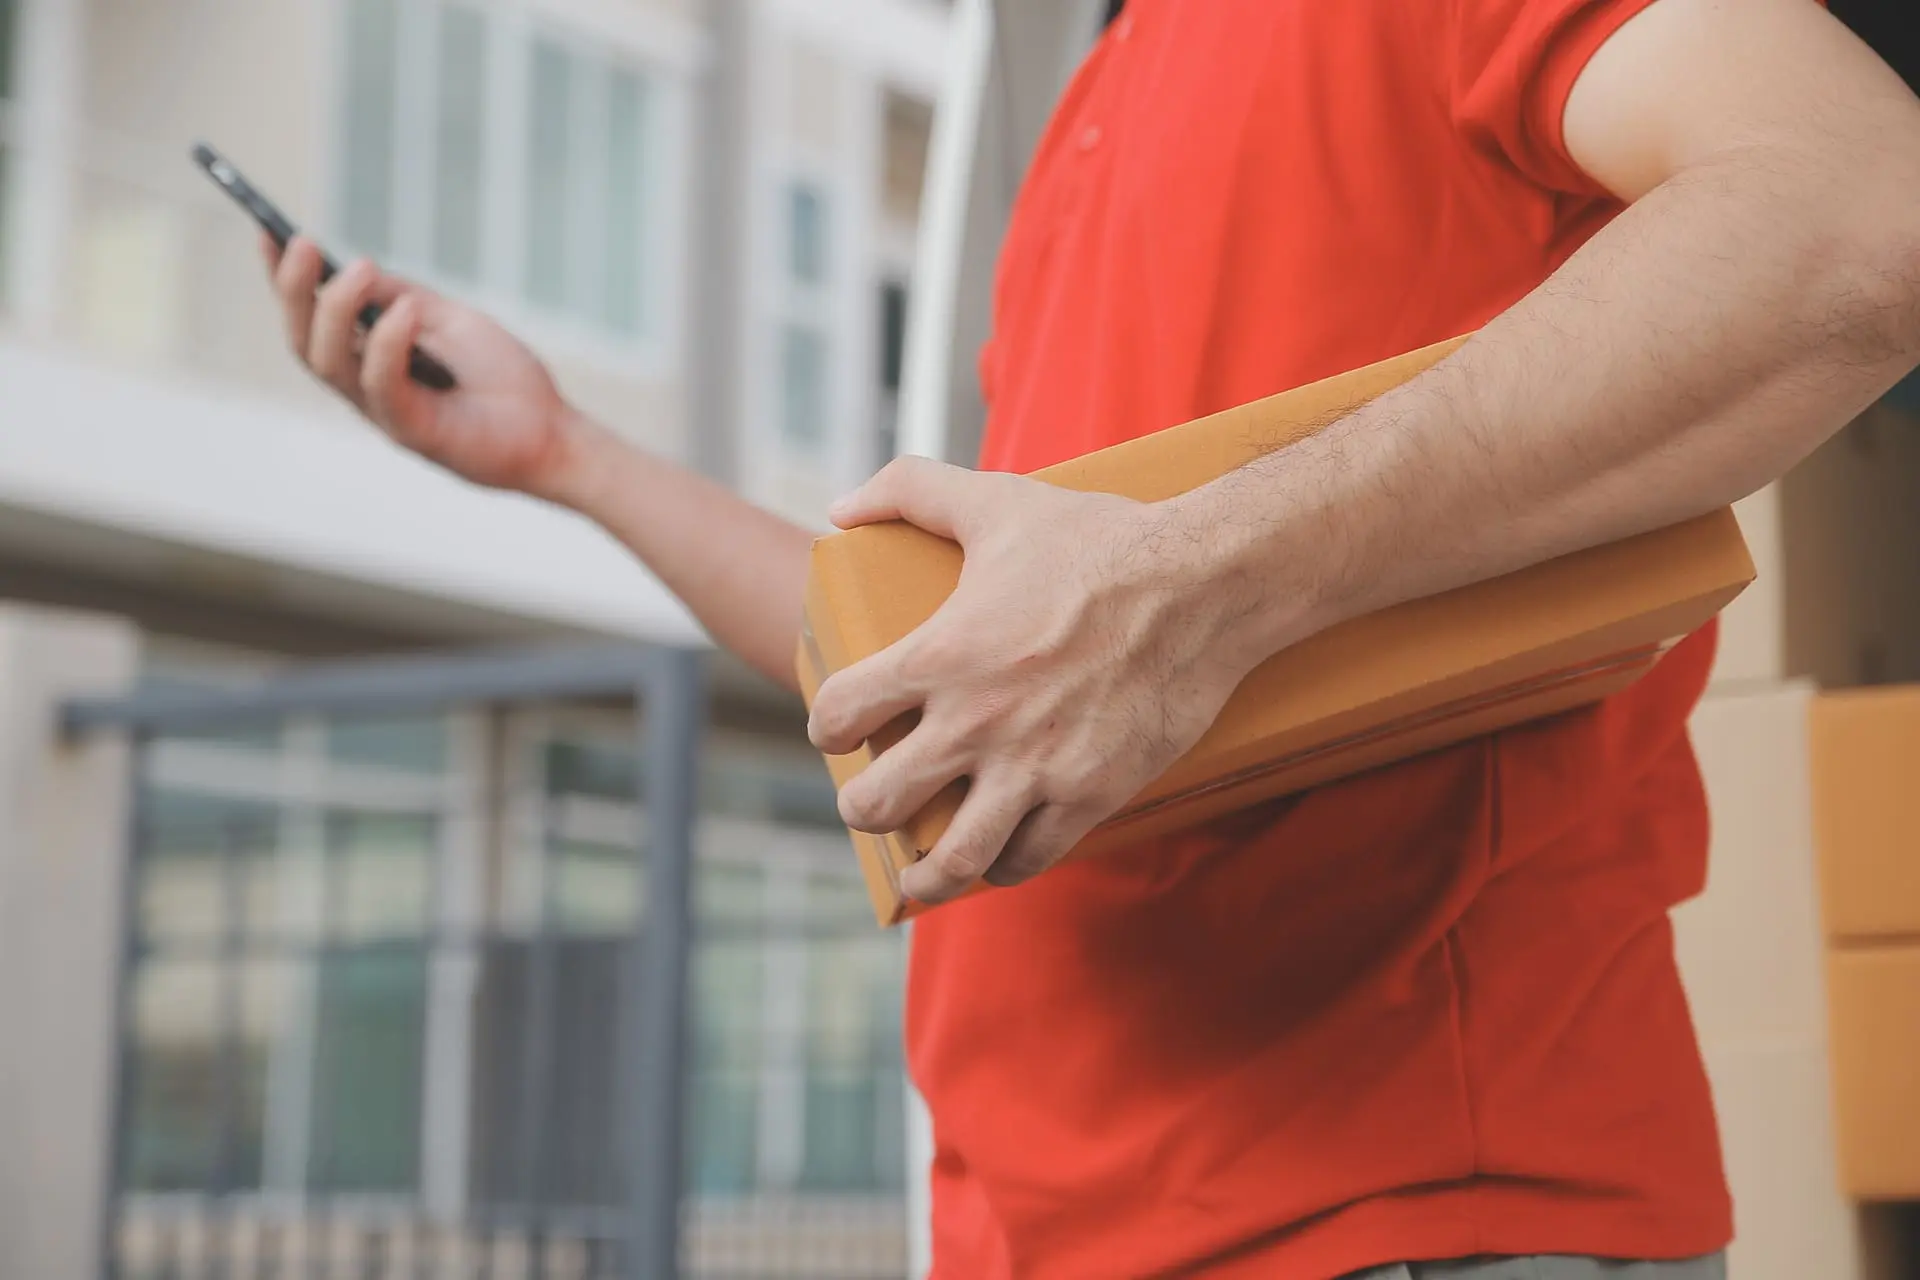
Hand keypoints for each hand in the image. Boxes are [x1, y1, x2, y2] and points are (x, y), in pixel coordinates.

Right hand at [263, 235, 596, 502]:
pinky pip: (382, 386)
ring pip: (330, 362)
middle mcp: (366, 389)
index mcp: (369, 361)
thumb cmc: (502, 377)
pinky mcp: (413, 433)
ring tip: (360, 267)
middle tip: (301, 242)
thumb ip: (401, 297)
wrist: (552, 430)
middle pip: (305, 341)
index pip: (312, 320)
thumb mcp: (448, 320)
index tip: (269, 233)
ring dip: (335, 310)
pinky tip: (406, 312)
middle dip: (294, 290)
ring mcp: (385, 413)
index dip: (285, 281)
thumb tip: (354, 269)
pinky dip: (387, 344)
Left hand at [806, 458, 1269, 904]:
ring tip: (921, 868)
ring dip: (925, 870)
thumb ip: (911, 488)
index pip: (839, 714)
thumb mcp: (998, 500)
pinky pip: (1027, 859)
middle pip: (875, 804)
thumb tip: (842, 505)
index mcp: (941, 655)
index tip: (842, 730)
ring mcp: (1033, 768)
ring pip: (950, 859)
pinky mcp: (1089, 796)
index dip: (829, 726)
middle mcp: (976, 722)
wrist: (1203, 586)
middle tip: (875, 802)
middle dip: (863, 808)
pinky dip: (1004, 864)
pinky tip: (999, 852)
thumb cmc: (1099, 542)